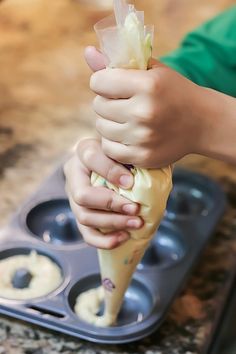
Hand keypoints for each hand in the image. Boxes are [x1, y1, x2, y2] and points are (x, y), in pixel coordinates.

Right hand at [64, 138, 142, 249]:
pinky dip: (105, 240)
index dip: (110, 171)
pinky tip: (124, 237)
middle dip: (111, 205)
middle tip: (135, 208)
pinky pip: (87, 234)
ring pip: (84, 217)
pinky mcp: (81, 216)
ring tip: (136, 223)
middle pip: (82, 195)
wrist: (114, 163)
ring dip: (112, 223)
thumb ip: (131, 157)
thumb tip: (142, 180)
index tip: (131, 182)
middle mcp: (74, 174)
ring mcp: (74, 197)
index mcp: (84, 151)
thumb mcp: (126, 149)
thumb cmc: (123, 154)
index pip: (91, 157)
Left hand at [87, 48, 209, 167]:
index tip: (113, 84)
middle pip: (98, 105)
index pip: (98, 82)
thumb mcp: (152, 70)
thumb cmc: (173, 92)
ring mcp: (142, 137)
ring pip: (101, 127)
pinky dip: (113, 141)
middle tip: (123, 103)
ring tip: (126, 118)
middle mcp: (143, 112)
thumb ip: (119, 61)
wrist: (202, 123)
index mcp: (147, 85)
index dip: (103, 82)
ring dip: (109, 121)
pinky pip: (109, 148)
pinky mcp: (142, 156)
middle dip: (106, 102)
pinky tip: (126, 135)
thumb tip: (87, 52)